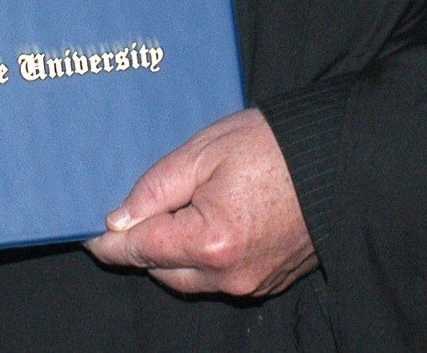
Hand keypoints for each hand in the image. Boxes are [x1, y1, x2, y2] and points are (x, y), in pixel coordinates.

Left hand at [86, 107, 316, 299]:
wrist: (340, 158)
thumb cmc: (272, 146)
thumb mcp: (203, 152)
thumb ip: (155, 189)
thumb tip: (118, 221)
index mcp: (210, 241)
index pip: (140, 250)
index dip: (109, 241)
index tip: (86, 234)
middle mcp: (230, 273)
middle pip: (161, 270)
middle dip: (140, 246)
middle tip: (126, 215)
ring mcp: (253, 282)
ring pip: (190, 278)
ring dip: (171, 254)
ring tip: (165, 214)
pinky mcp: (270, 279)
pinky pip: (220, 277)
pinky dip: (203, 257)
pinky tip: (201, 223)